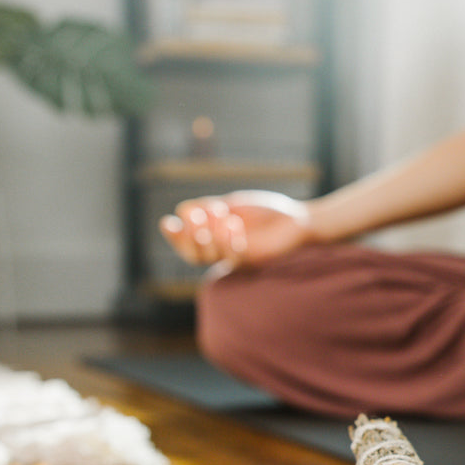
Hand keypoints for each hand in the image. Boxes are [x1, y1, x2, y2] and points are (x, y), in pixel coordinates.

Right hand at [158, 190, 312, 270]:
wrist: (297, 219)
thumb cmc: (266, 212)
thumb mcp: (233, 205)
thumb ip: (210, 208)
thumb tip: (182, 211)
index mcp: (213, 238)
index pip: (186, 243)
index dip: (174, 236)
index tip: (167, 222)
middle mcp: (221, 252)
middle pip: (192, 255)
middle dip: (187, 236)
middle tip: (195, 218)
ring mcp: (235, 258)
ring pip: (209, 256)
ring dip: (208, 234)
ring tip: (220, 215)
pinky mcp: (251, 260)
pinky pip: (232, 256)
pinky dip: (228, 240)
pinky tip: (233, 224)